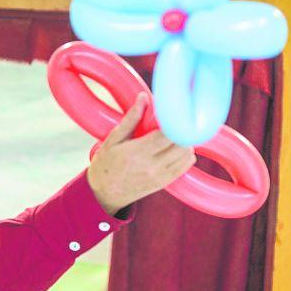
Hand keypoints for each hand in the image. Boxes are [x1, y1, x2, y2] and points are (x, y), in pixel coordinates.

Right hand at [86, 93, 195, 213]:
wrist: (104, 194)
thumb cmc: (106, 163)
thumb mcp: (114, 139)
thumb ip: (131, 118)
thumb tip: (143, 97)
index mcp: (138, 152)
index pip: (167, 134)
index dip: (174, 121)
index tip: (172, 112)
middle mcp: (152, 166)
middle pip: (181, 145)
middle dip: (181, 130)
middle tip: (175, 122)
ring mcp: (160, 176)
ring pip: (186, 156)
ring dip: (185, 142)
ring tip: (175, 134)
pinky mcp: (164, 183)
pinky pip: (184, 167)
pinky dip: (186, 155)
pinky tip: (177, 148)